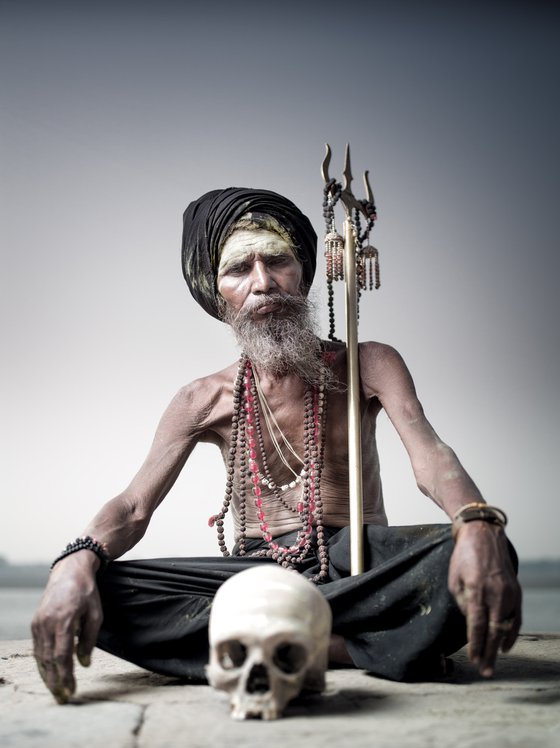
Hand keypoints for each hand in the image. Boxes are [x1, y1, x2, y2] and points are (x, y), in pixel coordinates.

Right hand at [31, 552, 102, 702]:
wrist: (70, 570)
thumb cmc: (87, 592)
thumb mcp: (96, 614)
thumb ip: (89, 640)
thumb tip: (84, 664)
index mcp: (64, 620)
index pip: (62, 656)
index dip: (66, 676)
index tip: (72, 691)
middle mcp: (47, 623)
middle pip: (48, 660)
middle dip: (55, 682)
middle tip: (63, 699)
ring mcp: (38, 623)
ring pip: (40, 657)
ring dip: (47, 676)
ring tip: (56, 691)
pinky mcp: (35, 623)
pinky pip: (37, 648)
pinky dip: (42, 663)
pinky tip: (49, 673)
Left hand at [448, 520, 521, 676]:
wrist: (484, 535)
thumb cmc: (464, 557)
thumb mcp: (454, 578)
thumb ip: (462, 602)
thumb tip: (470, 622)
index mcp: (477, 590)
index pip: (477, 625)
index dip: (475, 644)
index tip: (473, 659)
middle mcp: (496, 593)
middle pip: (493, 631)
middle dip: (489, 653)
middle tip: (485, 671)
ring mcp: (509, 592)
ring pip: (507, 626)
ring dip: (499, 646)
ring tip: (492, 662)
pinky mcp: (516, 591)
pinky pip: (516, 617)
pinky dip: (511, 633)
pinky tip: (504, 644)